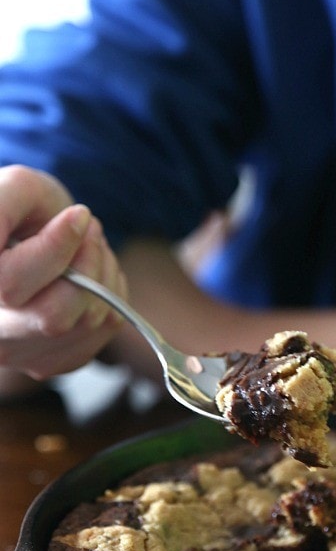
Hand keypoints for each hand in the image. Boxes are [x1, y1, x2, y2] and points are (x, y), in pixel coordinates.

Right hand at [0, 165, 126, 382]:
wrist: (23, 238)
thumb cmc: (15, 208)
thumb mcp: (14, 189)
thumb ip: (8, 205)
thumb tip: (60, 230)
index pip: (11, 284)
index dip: (56, 248)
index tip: (79, 215)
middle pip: (54, 317)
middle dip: (87, 264)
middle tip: (89, 229)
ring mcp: (21, 355)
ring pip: (85, 324)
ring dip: (103, 276)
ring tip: (88, 246)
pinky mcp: (56, 361)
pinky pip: (103, 331)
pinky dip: (111, 296)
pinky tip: (91, 276)